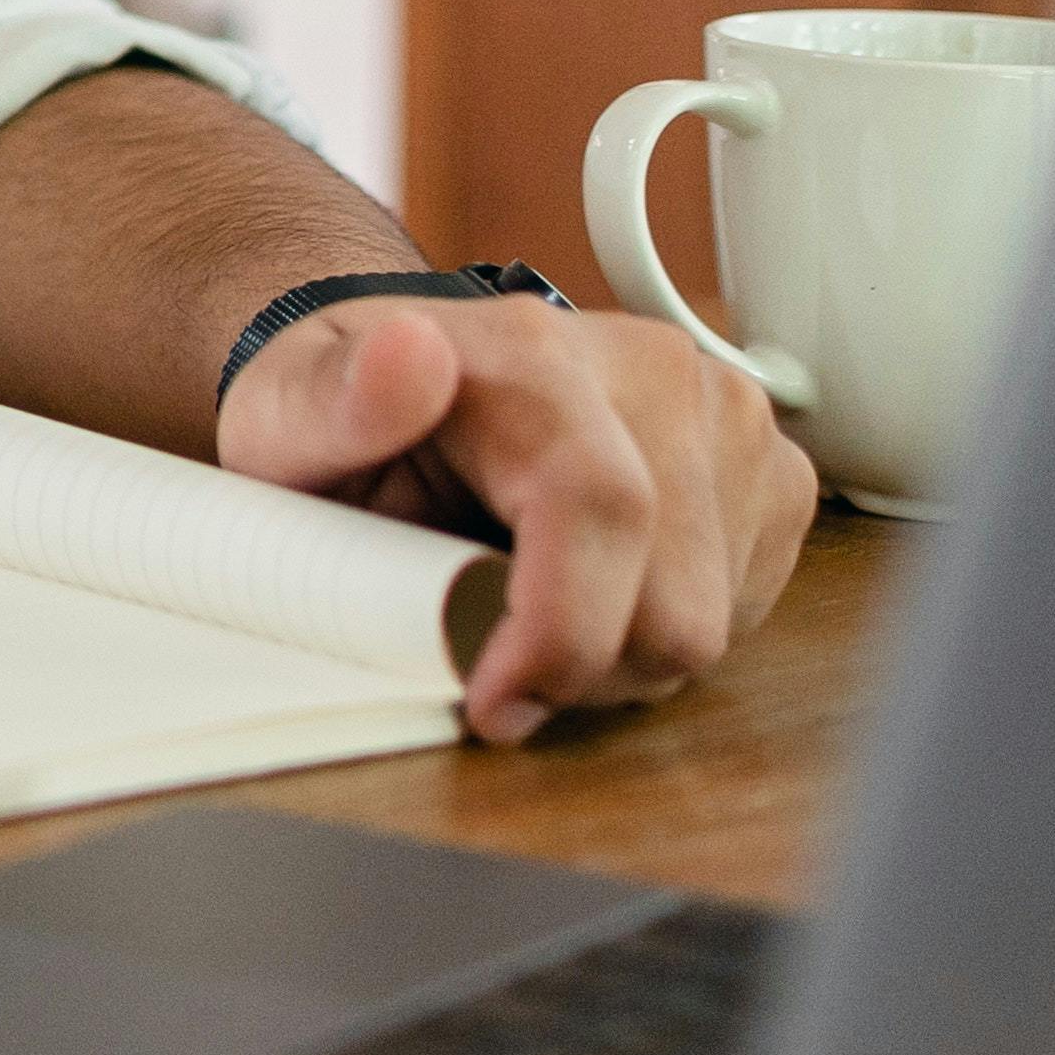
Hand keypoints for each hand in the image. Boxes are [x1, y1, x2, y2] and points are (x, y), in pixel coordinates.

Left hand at [217, 297, 818, 742]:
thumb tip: (405, 358)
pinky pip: (746, 607)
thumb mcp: (285, 414)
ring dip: (619, 654)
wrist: (406, 370)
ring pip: (714, 620)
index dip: (560, 635)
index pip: (601, 508)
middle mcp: (655, 370)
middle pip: (674, 597)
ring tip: (530, 601)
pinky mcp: (769, 467)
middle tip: (491, 660)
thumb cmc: (346, 408)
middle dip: (576, 669)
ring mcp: (726, 415)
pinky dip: (664, 625)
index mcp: (537, 354)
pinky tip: (597, 582)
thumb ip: (326, 404)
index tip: (493, 700)